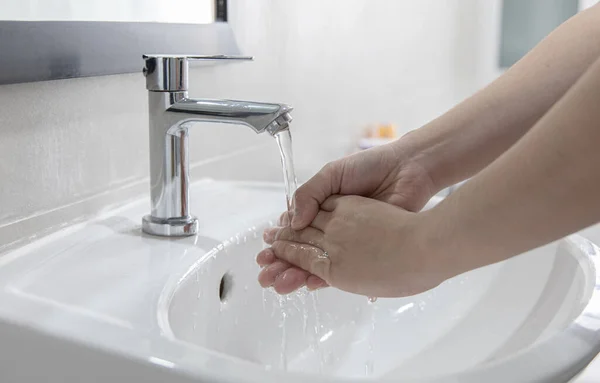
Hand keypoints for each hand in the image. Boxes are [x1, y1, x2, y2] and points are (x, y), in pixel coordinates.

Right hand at [257, 138, 438, 293]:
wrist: (407, 172)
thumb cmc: (370, 167)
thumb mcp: (332, 174)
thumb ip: (310, 194)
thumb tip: (293, 220)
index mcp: (321, 208)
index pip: (294, 229)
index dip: (278, 240)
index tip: (265, 249)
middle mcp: (331, 227)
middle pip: (301, 250)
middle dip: (281, 263)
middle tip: (265, 274)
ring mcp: (347, 242)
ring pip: (317, 263)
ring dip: (295, 275)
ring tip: (278, 284)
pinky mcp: (364, 253)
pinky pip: (340, 270)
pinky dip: (322, 278)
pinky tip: (307, 283)